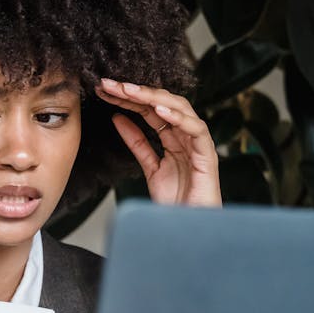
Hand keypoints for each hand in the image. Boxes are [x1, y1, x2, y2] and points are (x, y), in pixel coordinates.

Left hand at [96, 79, 221, 207]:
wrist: (189, 228)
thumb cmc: (176, 203)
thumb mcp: (149, 167)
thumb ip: (137, 143)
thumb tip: (118, 118)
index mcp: (174, 139)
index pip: (150, 110)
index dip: (128, 98)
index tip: (105, 90)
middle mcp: (187, 137)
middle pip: (163, 104)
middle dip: (136, 92)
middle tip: (112, 84)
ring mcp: (198, 144)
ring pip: (180, 109)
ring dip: (153, 97)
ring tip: (129, 91)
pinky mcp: (208, 156)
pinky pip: (196, 130)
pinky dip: (179, 118)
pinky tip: (159, 110)